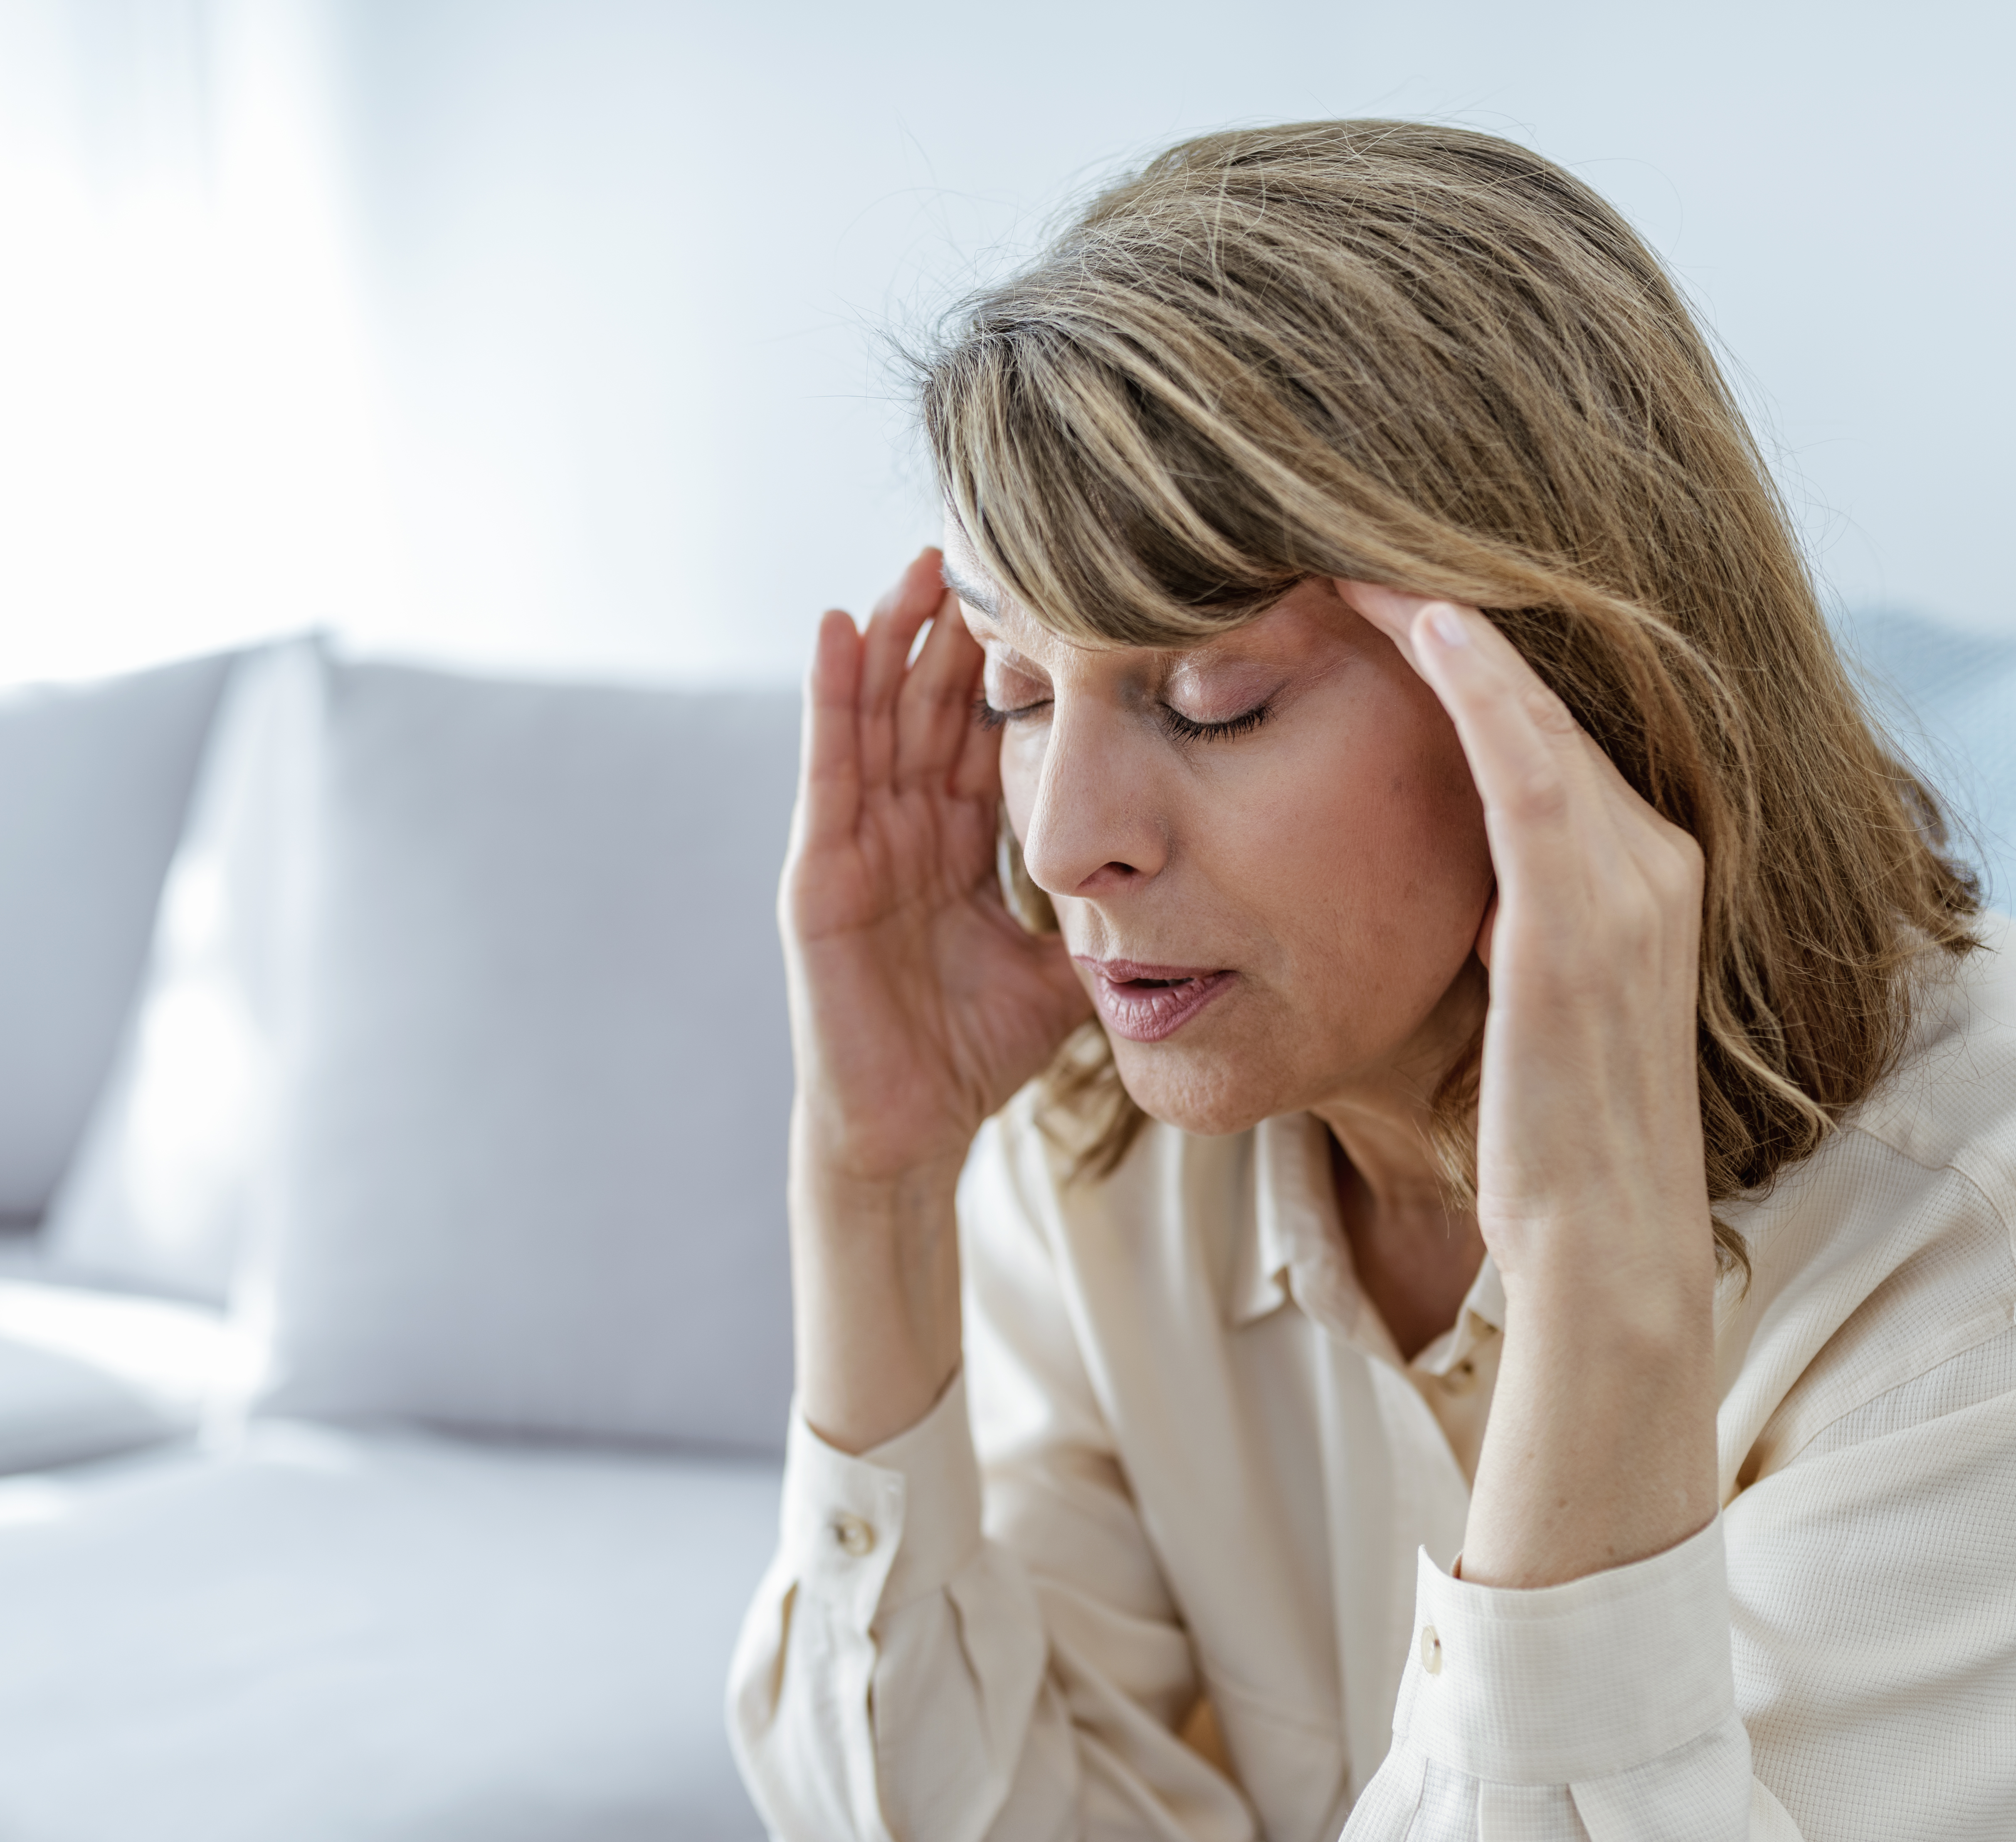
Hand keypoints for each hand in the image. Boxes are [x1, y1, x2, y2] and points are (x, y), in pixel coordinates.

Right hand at [784, 550, 1089, 1185]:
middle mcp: (907, 827)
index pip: (989, 729)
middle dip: (956, 624)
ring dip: (893, 633)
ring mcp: (858, 844)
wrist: (912, 1130)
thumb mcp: (1064, 966)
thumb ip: (1107, 916)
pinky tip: (835, 626)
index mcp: (961, 841)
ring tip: (922, 559)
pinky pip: (827, 770)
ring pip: (878, 715)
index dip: (1016, 663)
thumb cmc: (976, 1053)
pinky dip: (828, 697)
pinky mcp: (818, 872)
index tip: (1053, 589)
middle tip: (991, 537)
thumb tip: (1196, 887)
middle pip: (933, 703)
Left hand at [1339, 585, 1715, 1586]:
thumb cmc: (1547, 1130)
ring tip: (1362, 540)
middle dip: (1456, 608)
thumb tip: (1461, 872)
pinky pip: (1526, 767)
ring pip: (1533, 707)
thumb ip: (1514, 914)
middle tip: (1357, 517)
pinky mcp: (1583, 919)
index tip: (1382, 573)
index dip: (1472, 643)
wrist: (1601, 1242)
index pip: (1546, 723)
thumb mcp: (1531, 992)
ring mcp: (1630, 881)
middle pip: (1547, 693)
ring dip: (1450, 619)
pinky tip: (1421, 617)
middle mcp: (1656, 854)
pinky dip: (1478, 687)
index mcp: (1644, 868)